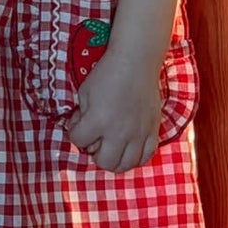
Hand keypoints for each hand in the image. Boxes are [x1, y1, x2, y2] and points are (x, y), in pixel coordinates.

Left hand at [65, 51, 163, 171]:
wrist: (136, 62)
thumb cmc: (107, 73)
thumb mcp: (84, 92)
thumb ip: (82, 115)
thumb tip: (85, 130)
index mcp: (98, 121)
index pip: (78, 141)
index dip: (74, 132)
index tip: (79, 122)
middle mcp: (119, 132)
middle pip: (104, 162)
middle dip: (95, 154)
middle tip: (96, 140)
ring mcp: (138, 133)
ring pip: (126, 165)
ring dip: (115, 160)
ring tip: (112, 148)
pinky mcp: (153, 130)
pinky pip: (146, 156)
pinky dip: (136, 157)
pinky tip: (129, 148)